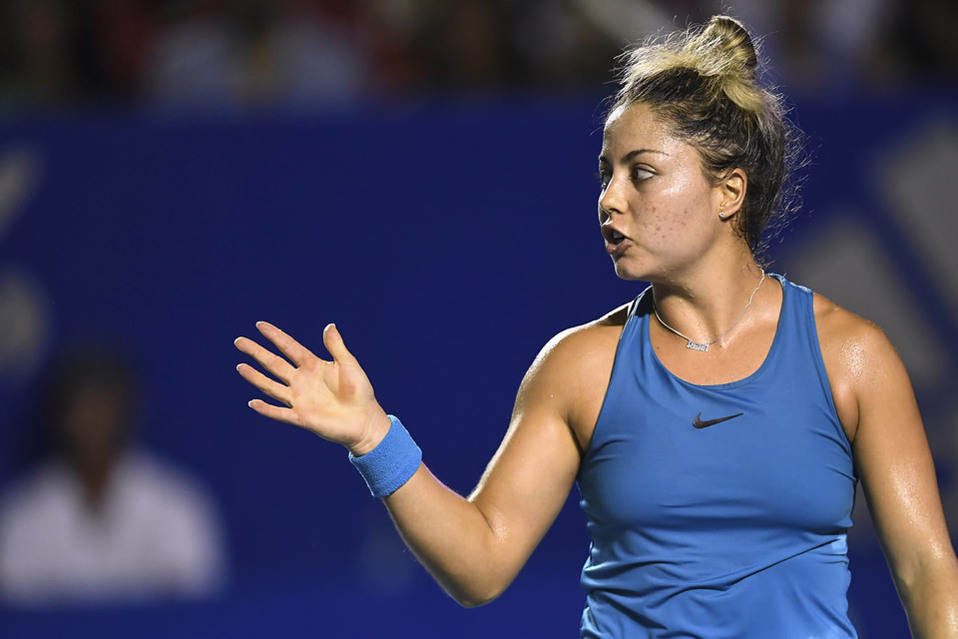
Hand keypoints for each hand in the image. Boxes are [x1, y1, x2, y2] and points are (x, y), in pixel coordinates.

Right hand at [234, 321, 390, 454]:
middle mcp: (302, 380)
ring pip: (272, 386)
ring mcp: (299, 399)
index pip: (289, 347)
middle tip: (239, 341)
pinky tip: (253, 403)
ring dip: (256, 377)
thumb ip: (336, 346)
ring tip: (240, 366)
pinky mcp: (301, 417)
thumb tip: (329, 325)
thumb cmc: (360, 391)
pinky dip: (266, 409)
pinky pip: (279, 412)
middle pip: (274, 363)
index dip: (275, 336)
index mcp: (313, 365)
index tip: (260, 325)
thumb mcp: (349, 364)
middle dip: (257, 352)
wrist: (365, 420)